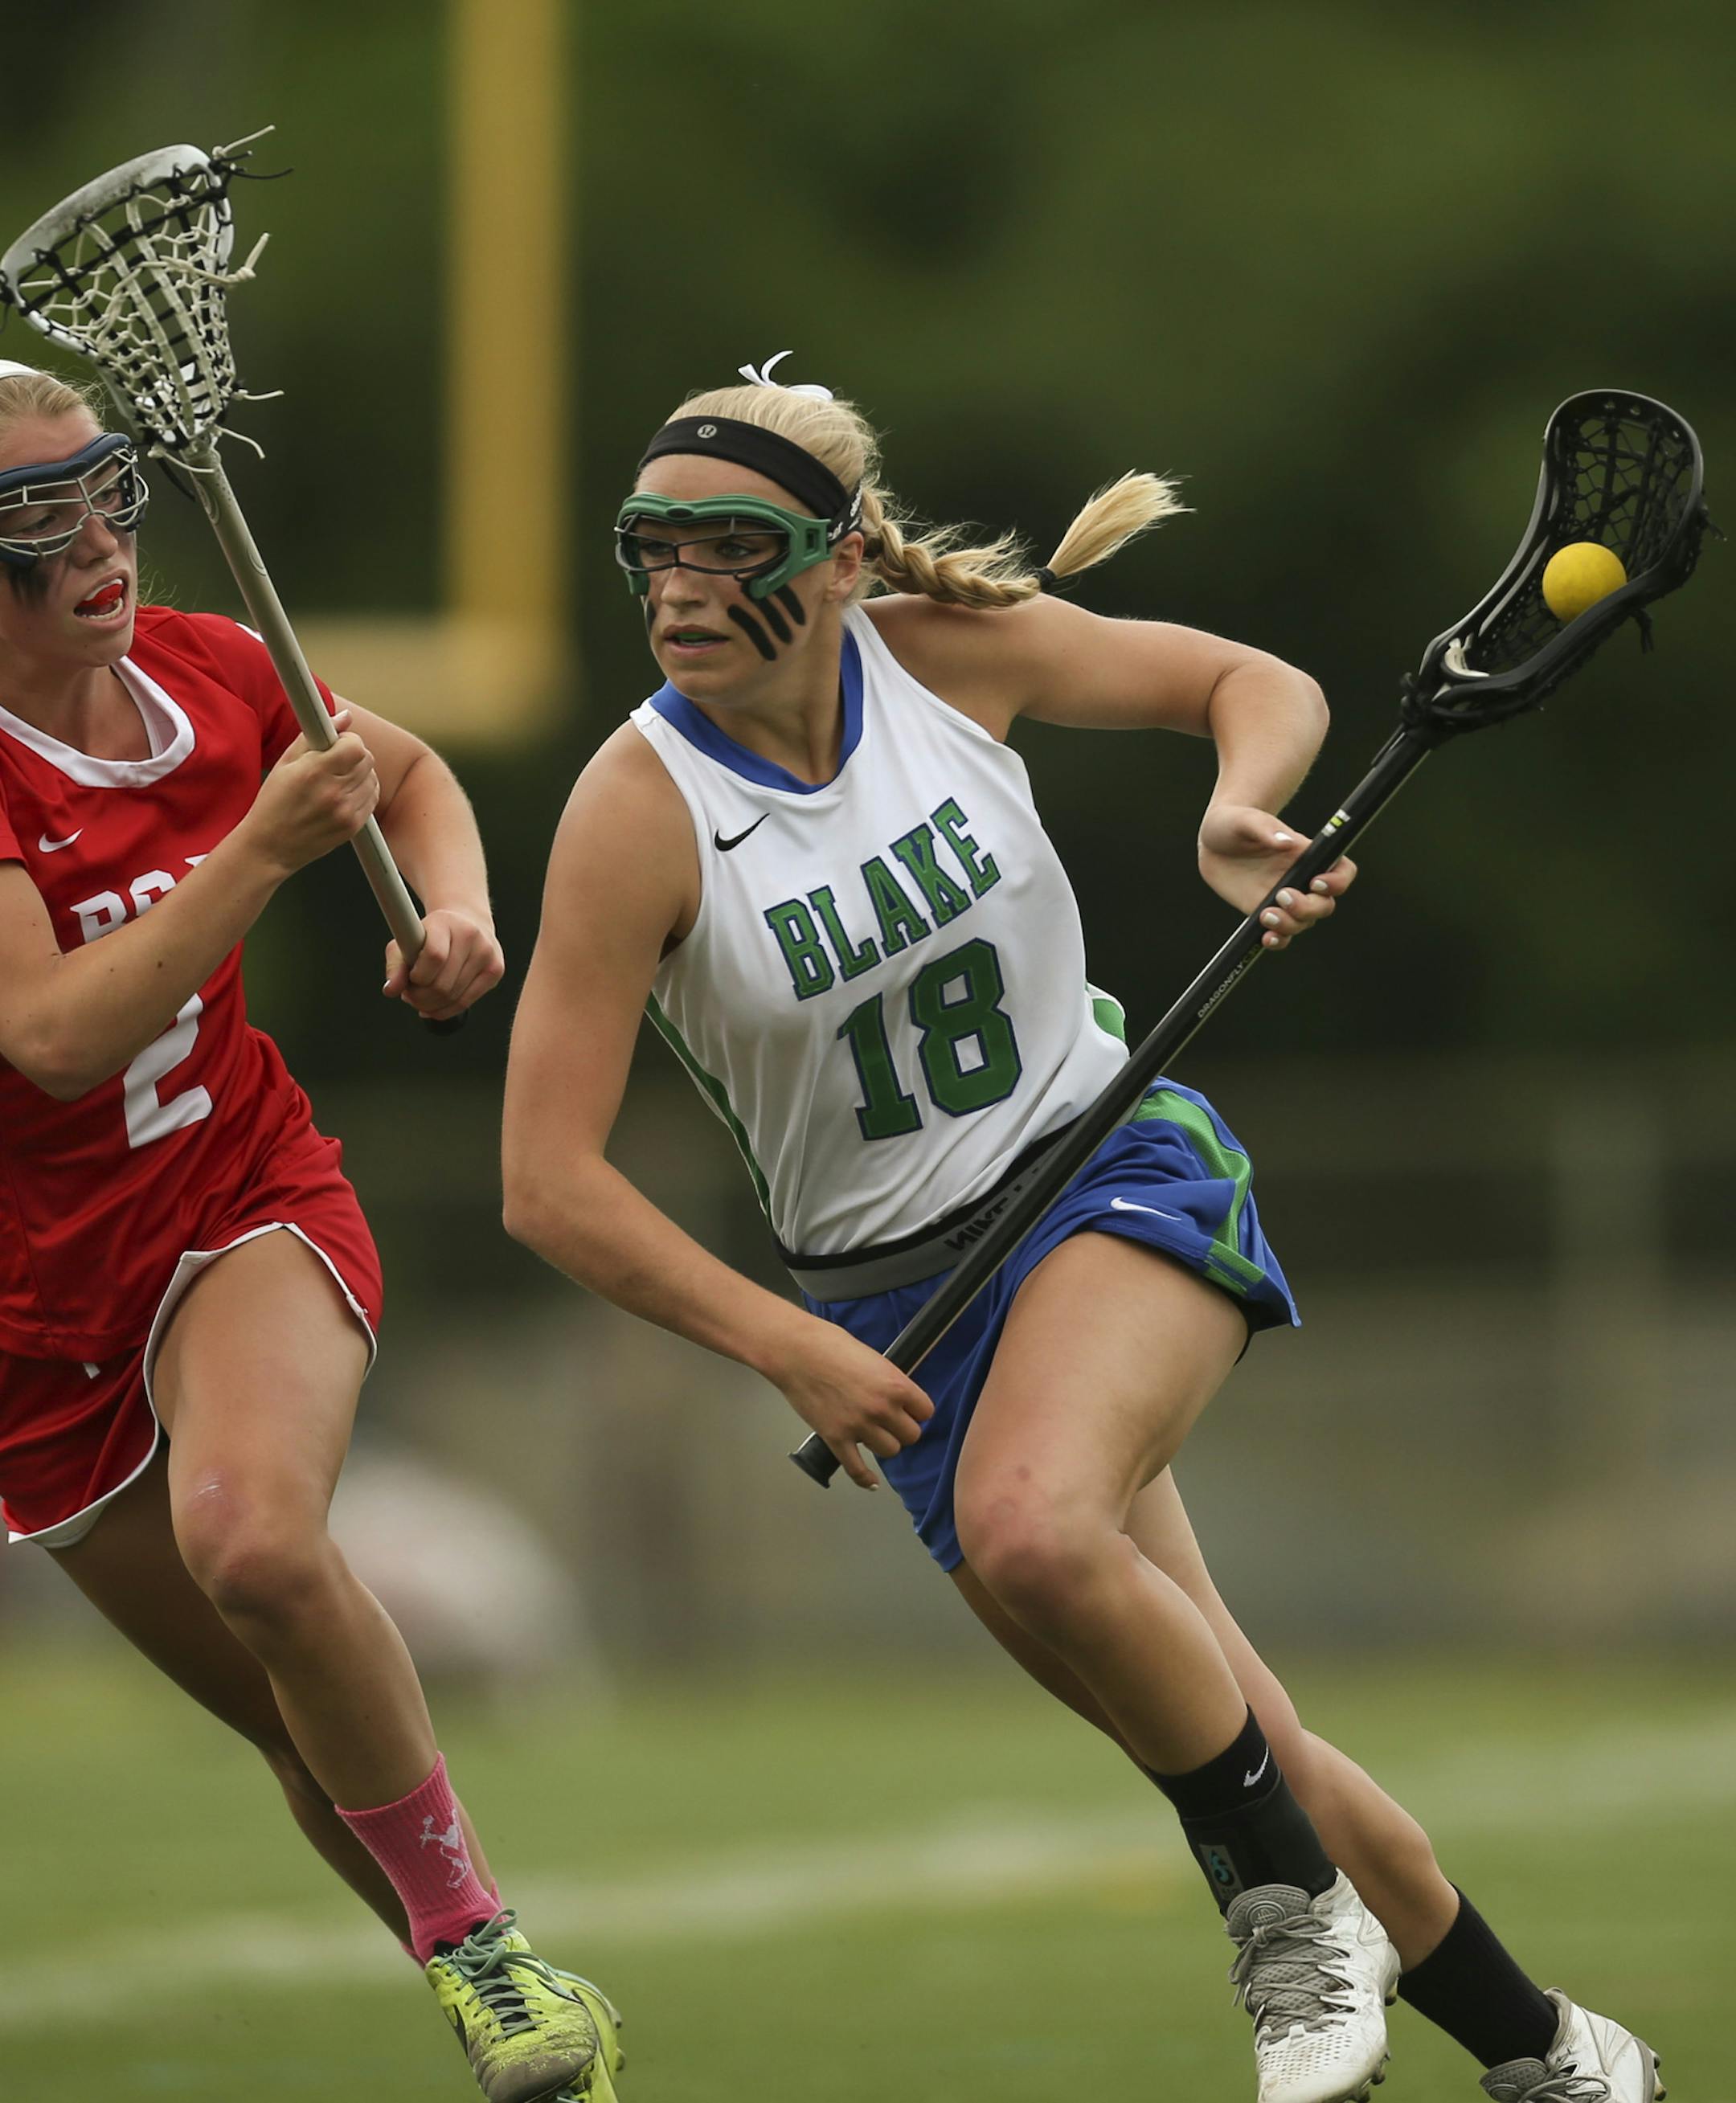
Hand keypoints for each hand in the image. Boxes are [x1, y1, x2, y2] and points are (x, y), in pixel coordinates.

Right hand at [244, 710, 379, 877]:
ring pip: (373, 778)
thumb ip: (313, 736)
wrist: (270, 847)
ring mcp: (346, 812)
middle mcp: (333, 792)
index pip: (355, 745)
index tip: (337, 743)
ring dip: (359, 774)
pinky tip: (343, 794)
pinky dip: (362, 792)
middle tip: (335, 761)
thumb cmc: (273, 805)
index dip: (348, 740)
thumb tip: (344, 716)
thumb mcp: (284, 764)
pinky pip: (372, 798)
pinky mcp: (353, 826)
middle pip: (367, 760)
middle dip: (353, 755)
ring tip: (337, 780)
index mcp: (313, 772)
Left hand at [384, 908, 505, 1020]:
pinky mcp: (495, 970)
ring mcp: (487, 954)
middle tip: (411, 993)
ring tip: (422, 997)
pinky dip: (445, 1010)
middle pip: (442, 984)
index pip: (434, 956)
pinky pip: (465, 1003)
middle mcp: (472, 936)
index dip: (418, 976)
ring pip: (453, 997)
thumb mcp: (407, 941)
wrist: (467, 922)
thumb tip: (391, 990)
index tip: (411, 978)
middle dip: (420, 997)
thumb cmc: (432, 934)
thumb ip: (395, 965)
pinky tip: (435, 1005)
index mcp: (446, 923)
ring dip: (430, 1005)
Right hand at [762, 1315, 934, 1490]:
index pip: (926, 1412)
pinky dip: (865, 1478)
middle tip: (889, 1422)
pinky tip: (871, 1482)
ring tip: (872, 1434)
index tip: (909, 1411)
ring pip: (890, 1451)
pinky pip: (857, 1469)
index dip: (916, 1411)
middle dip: (901, 1429)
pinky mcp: (836, 1438)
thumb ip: (889, 1382)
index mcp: (895, 1385)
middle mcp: (881, 1408)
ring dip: (883, 1444)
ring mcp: (858, 1426)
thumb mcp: (874, 1358)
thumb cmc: (832, 1345)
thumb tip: (898, 1398)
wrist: (796, 1352)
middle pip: (911, 1436)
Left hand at [1198, 803, 1355, 949]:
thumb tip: (1286, 843)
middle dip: (1308, 908)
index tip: (1316, 882)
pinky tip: (1266, 937)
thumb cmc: (1235, 823)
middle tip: (1282, 896)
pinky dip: (1278, 940)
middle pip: (1324, 905)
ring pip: (1304, 922)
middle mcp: (1301, 880)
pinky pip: (1281, 934)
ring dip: (1290, 925)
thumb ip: (1266, 829)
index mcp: (1307, 856)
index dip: (1338, 881)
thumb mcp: (1246, 820)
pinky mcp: (1265, 912)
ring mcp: (1284, 899)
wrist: (1213, 841)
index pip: (1341, 871)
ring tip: (1266, 914)